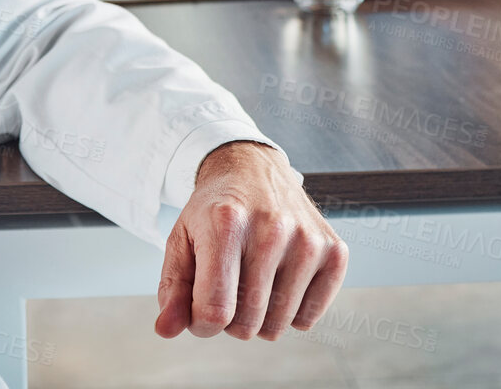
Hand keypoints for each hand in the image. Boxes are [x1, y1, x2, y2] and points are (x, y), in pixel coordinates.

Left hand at [155, 141, 346, 342]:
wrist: (253, 169)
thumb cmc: (214, 212)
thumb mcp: (182, 241)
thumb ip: (172, 289)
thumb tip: (166, 330)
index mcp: (226, 224)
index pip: (215, 310)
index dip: (201, 323)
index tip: (199, 308)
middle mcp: (272, 229)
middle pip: (247, 323)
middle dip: (229, 320)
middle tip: (227, 288)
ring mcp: (308, 239)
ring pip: (278, 325)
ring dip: (259, 318)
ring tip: (251, 283)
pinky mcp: (334, 251)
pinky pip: (309, 318)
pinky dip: (290, 313)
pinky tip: (279, 282)